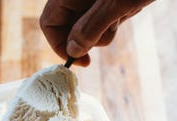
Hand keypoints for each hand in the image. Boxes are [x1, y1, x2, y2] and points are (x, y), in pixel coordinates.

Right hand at [40, 0, 154, 65]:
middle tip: (108, 33)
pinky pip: (101, 21)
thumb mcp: (114, 5)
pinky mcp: (107, 2)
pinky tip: (127, 9)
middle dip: (86, 39)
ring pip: (86, 28)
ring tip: (120, 15)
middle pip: (67, 28)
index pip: (49, 23)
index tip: (78, 60)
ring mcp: (92, 1)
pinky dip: (112, 23)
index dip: (59, 45)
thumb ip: (91, 28)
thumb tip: (73, 51)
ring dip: (103, 32)